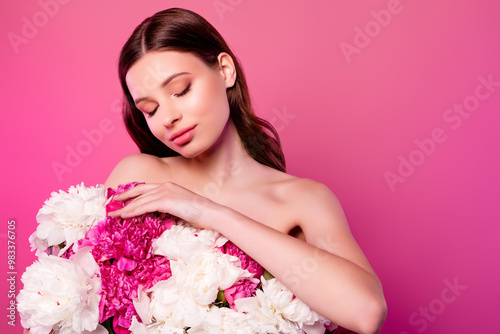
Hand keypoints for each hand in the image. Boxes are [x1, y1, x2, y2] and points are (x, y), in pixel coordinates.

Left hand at [107, 182, 222, 229]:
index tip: (121, 197)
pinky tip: (124, 215)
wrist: (211, 214)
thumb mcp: (181, 208)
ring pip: (140, 200)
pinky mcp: (166, 201)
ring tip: (113, 213)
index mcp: (169, 186)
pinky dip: (132, 211)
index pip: (146, 188)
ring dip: (125, 208)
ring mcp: (166, 192)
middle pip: (139, 191)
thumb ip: (169, 208)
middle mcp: (165, 186)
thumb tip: (158, 215)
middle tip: (112, 203)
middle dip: (124, 197)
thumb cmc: (200, 214)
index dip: (132, 192)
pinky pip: (144, 206)